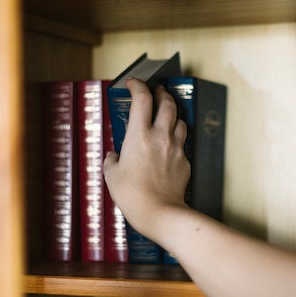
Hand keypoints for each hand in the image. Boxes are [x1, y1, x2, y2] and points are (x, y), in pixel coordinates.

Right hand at [103, 78, 190, 236]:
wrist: (159, 212)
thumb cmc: (132, 195)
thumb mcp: (111, 175)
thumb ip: (112, 160)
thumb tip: (114, 157)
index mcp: (139, 135)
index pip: (142, 98)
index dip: (137, 85)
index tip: (132, 83)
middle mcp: (160, 136)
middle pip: (168, 103)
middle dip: (162, 94)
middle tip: (157, 92)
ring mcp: (176, 149)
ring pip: (180, 121)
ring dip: (173, 115)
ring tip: (166, 116)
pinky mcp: (184, 162)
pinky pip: (182, 144)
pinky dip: (176, 140)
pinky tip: (169, 147)